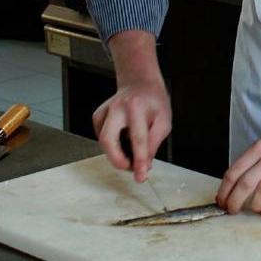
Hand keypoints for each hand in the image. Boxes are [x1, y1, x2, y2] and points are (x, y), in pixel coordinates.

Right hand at [92, 31, 170, 182]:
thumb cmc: (154, 102)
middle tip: (130, 167)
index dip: (140, 161)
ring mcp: (104, 110)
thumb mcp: (163, 121)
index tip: (141, 177)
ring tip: (132, 152)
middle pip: (108, 140)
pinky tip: (123, 138)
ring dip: (117, 153)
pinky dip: (112, 144)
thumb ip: (153, 144)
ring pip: (104, 141)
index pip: (138, 139)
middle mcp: (117, 107)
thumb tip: (144, 166)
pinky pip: (102, 137)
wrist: (140, 83)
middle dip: (117, 160)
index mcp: (137, 107)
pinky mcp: (97, 115)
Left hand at [216, 127, 260, 218]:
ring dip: (253, 205)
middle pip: (244, 183)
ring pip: (260, 192)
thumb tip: (232, 186)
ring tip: (253, 208)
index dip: (224, 190)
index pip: (234, 171)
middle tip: (231, 210)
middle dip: (234, 201)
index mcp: (259, 148)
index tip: (221, 201)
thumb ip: (251, 163)